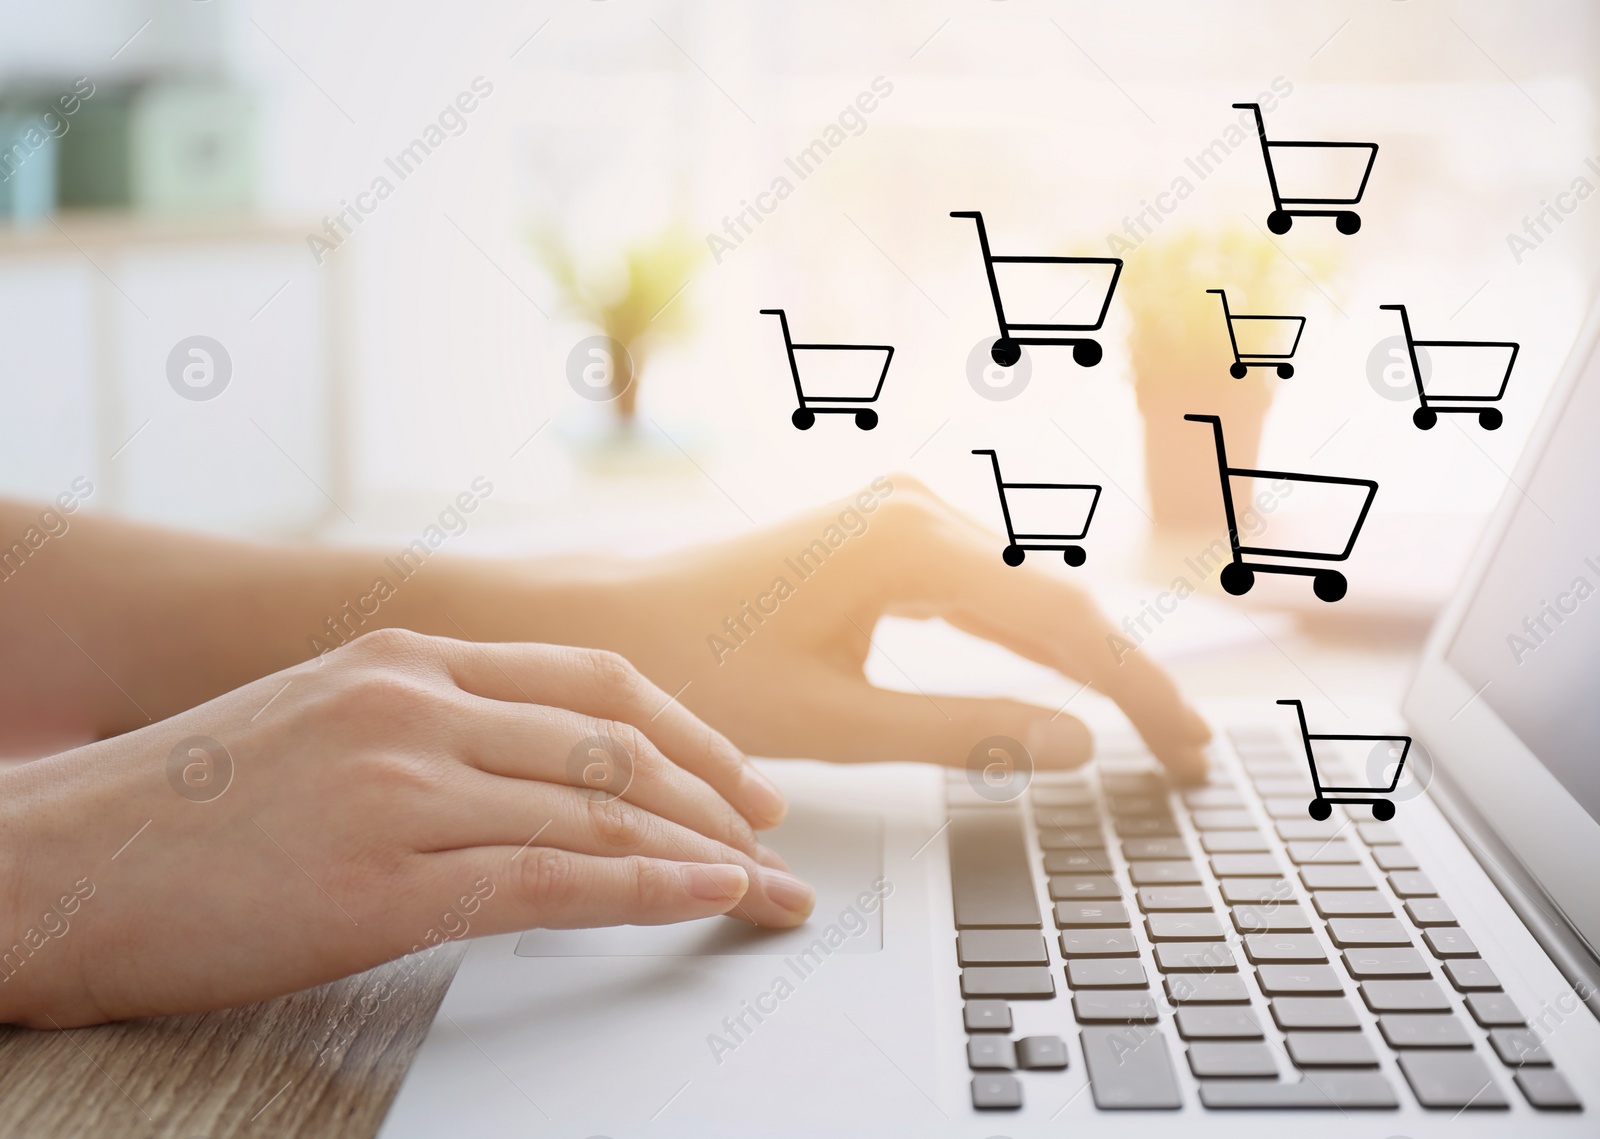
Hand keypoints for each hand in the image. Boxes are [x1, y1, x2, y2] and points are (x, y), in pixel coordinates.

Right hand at [0, 629, 812, 1027]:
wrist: (51, 863)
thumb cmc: (181, 807)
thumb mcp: (319, 723)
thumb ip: (426, 726)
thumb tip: (529, 769)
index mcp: (405, 657)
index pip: (590, 682)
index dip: (687, 728)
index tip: (739, 777)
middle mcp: (415, 703)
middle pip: (615, 740)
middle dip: (716, 791)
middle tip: (773, 834)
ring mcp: (401, 784)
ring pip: (598, 807)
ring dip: (701, 849)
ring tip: (761, 884)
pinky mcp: (381, 877)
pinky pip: (553, 877)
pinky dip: (646, 887)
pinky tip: (705, 898)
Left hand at [579, 476, 1211, 779]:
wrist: (613, 621)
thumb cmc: (699, 668)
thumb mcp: (835, 721)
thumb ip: (965, 733)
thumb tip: (1080, 746)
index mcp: (905, 544)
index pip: (1061, 623)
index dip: (1136, 691)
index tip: (1190, 750)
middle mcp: (915, 508)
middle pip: (1057, 599)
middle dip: (1125, 678)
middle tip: (1190, 755)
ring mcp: (903, 513)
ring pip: (1028, 592)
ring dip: (1086, 658)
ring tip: (1153, 727)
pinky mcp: (889, 533)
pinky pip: (986, 587)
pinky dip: (1033, 638)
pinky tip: (1072, 679)